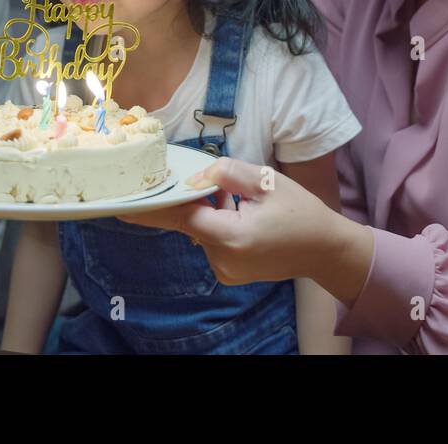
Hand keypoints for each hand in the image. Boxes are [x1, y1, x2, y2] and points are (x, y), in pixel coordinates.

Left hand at [121, 158, 372, 302]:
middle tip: (178, 184)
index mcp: (233, 236)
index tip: (122, 205)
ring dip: (210, 212)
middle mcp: (224, 260)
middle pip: (191, 224)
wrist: (325, 249)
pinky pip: (213, 242)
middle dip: (188, 202)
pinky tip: (243, 215)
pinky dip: (218, 225)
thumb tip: (195, 177)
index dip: (154, 208)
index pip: (182, 219)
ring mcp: (227, 271)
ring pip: (202, 232)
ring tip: (241, 200)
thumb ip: (227, 174)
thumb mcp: (267, 181)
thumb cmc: (300, 211)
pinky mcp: (231, 273)